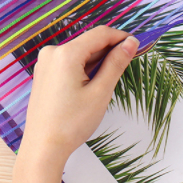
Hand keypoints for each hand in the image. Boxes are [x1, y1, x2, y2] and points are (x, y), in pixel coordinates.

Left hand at [20, 25, 139, 165]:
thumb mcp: (101, 92)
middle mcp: (52, 52)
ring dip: (97, 61)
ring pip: (80, 53)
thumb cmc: (71, 123)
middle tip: (128, 64)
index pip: (100, 34)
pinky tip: (91, 85)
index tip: (138, 45)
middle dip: (110, 50)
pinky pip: (70, 62)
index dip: (121, 37)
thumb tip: (130, 43)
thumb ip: (116, 63)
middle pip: (89, 42)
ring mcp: (45, 63)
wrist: (43, 148)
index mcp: (66, 54)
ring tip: (107, 82)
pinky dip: (84, 68)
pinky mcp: (44, 73)